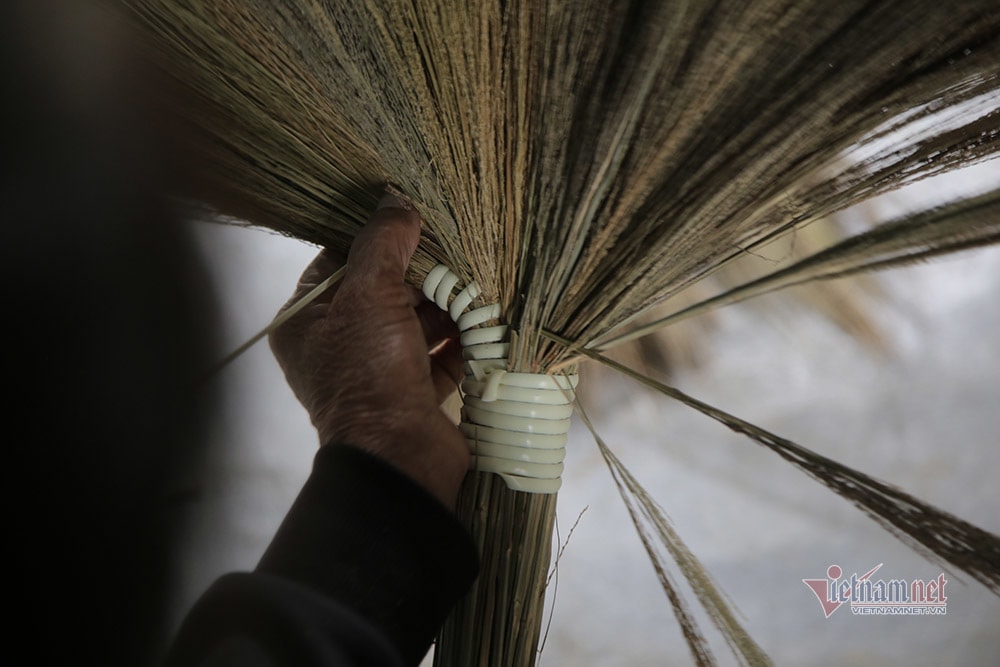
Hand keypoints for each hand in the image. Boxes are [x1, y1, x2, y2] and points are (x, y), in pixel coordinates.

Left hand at [269, 195, 468, 507]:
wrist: (400, 455)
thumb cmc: (369, 371)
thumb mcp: (369, 295)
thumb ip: (382, 243)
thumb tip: (395, 200)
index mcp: (307, 322)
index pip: (338, 262)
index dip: (373, 238)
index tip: (410, 217)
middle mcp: (339, 345)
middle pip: (382, 289)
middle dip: (421, 270)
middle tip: (455, 245)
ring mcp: (379, 370)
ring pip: (415, 320)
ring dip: (446, 301)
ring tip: (477, 276)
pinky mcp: (416, 391)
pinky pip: (439, 351)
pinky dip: (461, 334)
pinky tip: (485, 312)